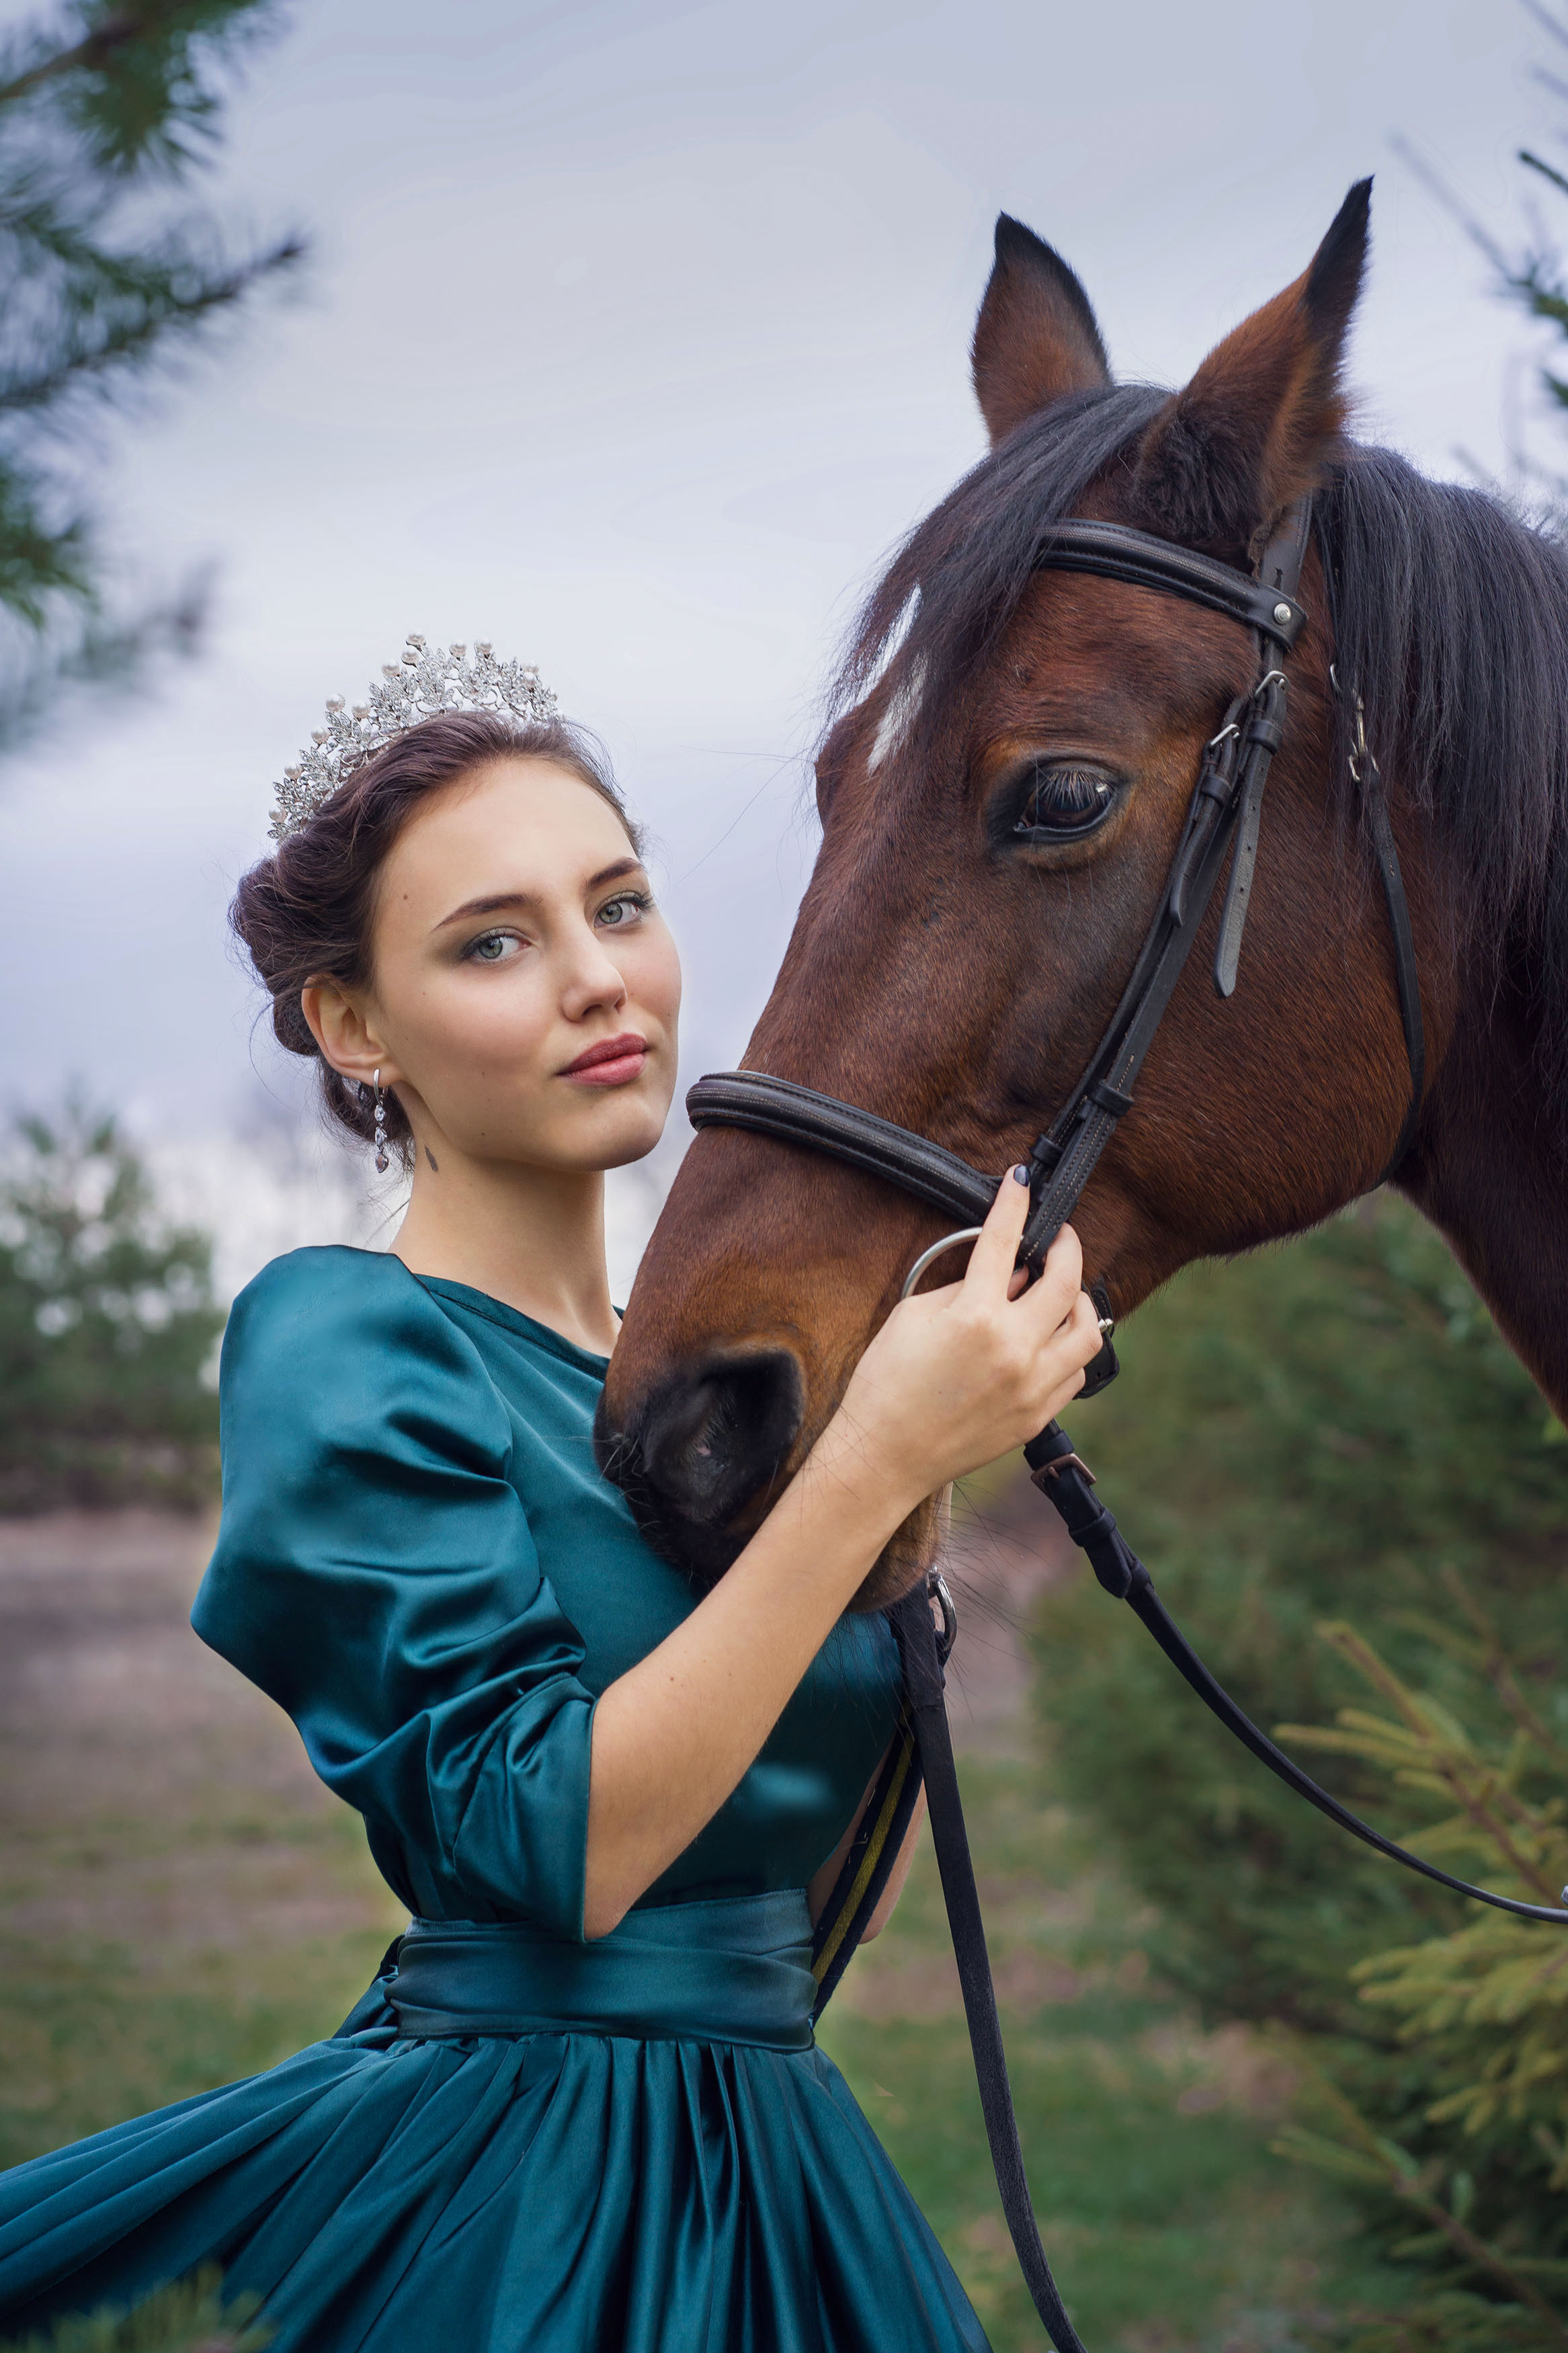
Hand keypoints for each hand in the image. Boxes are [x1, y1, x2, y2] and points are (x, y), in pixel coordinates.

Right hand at [832, 1169, 1102, 1506]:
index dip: (1014, 1203)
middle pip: (1066, 1281)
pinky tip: (1050, 1338)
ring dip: (1078, 1301)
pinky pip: (1076, 1373)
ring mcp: (1031, 1386)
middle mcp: (1013, 1350)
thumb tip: (1008, 1270)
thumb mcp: (913, 1316)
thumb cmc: (887, 1383)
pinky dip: (1069, 1347)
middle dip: (1066, 1245)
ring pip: (1087, 1331)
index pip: (1003, 1241)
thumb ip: (964, 1285)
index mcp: (975, 1318)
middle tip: (1058, 1236)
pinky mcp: (1036, 1415)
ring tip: (1061, 1292)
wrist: (885, 1454)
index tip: (1022, 1182)